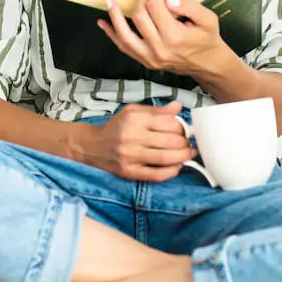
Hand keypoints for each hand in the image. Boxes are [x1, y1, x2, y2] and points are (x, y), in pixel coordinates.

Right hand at [78, 102, 194, 181]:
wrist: (93, 146)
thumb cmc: (116, 127)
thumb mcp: (133, 112)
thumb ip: (157, 111)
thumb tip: (178, 107)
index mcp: (135, 118)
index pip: (168, 122)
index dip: (182, 127)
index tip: (186, 130)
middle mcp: (132, 136)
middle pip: (171, 140)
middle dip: (186, 143)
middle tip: (189, 143)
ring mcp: (131, 156)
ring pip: (166, 158)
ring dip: (183, 157)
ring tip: (188, 154)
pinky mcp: (130, 172)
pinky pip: (157, 174)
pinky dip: (172, 172)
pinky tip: (177, 166)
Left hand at [98, 0, 232, 77]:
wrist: (208, 64)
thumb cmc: (207, 39)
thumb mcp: (208, 18)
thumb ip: (189, 6)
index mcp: (175, 37)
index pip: (155, 6)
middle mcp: (160, 49)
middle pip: (140, 16)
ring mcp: (150, 58)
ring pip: (125, 34)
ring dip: (115, 16)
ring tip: (109, 2)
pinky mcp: (145, 62)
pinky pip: (124, 47)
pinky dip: (112, 34)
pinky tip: (103, 23)